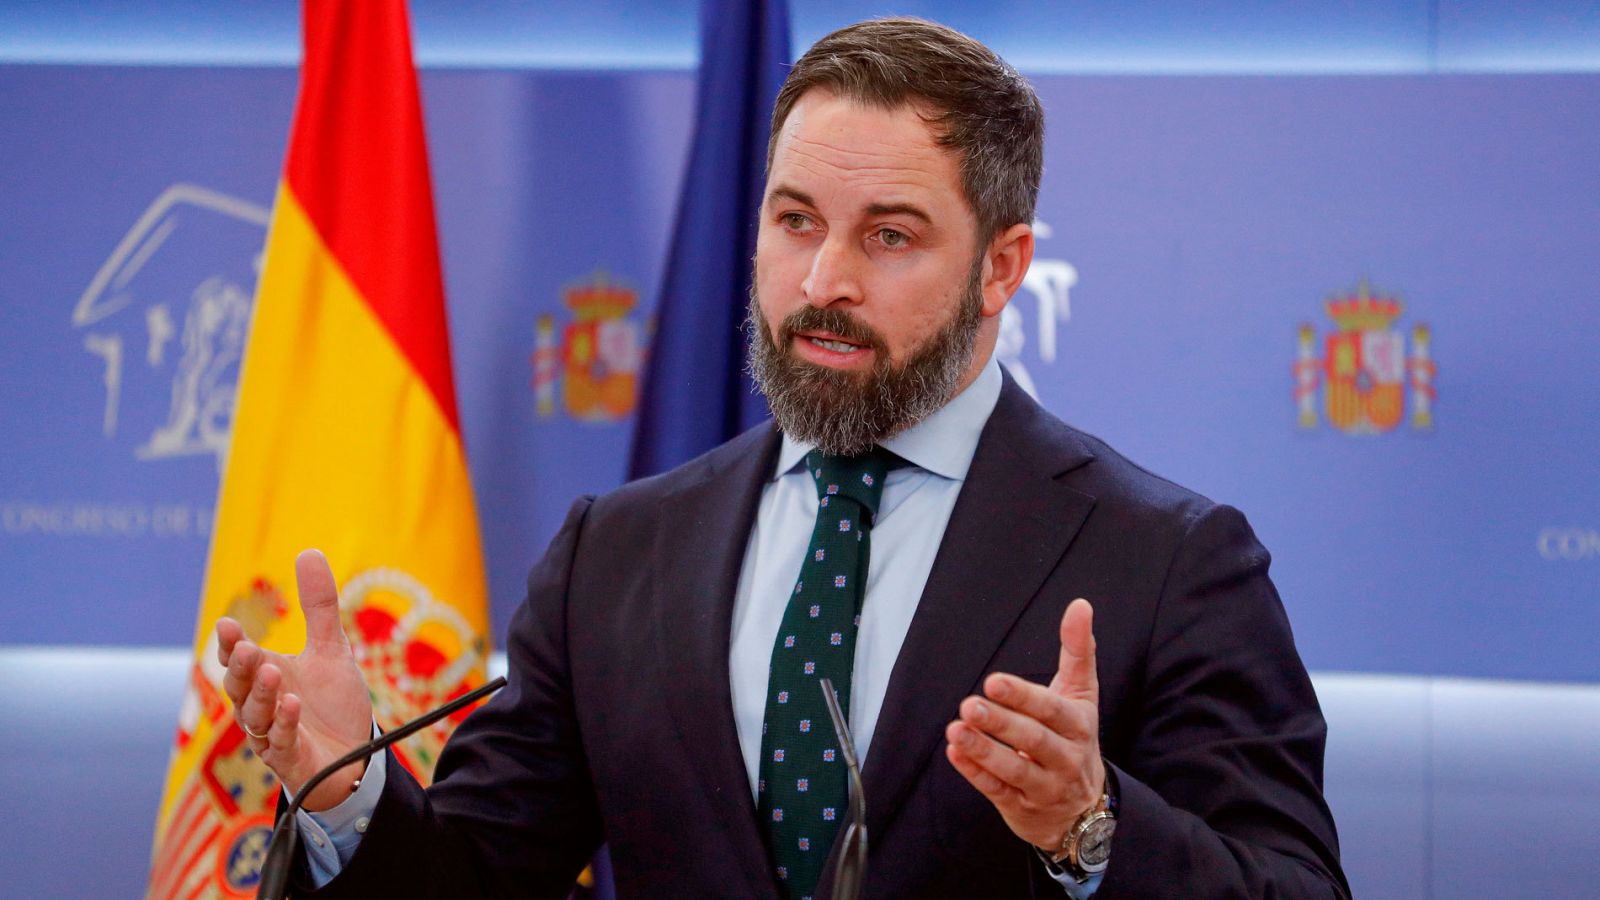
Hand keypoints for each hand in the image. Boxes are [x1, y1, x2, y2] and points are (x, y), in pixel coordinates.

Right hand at [217, 549, 374, 810]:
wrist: (355, 755)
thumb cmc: (332, 704)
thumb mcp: (331, 649)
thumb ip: (318, 606)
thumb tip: (308, 551)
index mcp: (265, 677)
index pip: (239, 658)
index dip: (231, 644)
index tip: (228, 625)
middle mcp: (262, 706)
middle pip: (239, 686)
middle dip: (241, 667)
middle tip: (246, 647)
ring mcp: (274, 734)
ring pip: (255, 715)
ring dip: (262, 694)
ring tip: (273, 672)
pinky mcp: (292, 759)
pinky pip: (283, 742)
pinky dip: (285, 724)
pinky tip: (293, 705)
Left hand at [945, 598, 1105, 852]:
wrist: (1085, 808)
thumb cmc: (1074, 736)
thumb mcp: (1081, 694)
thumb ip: (1078, 650)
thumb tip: (1081, 605)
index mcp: (1078, 726)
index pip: (1052, 710)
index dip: (1023, 696)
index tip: (994, 681)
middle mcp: (1066, 758)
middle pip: (1033, 739)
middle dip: (1001, 723)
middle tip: (970, 704)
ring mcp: (1044, 786)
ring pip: (1014, 769)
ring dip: (983, 750)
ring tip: (955, 730)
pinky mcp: (1020, 806)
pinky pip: (996, 791)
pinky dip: (975, 773)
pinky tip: (954, 753)